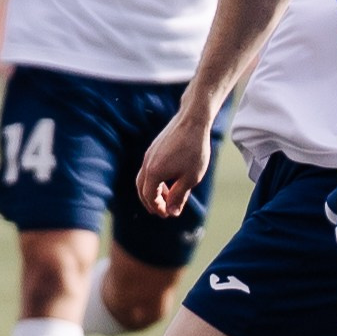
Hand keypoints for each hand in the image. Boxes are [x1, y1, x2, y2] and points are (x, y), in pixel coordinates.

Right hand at [135, 103, 215, 217]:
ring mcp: (149, 154)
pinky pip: (149, 168)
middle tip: (162, 210)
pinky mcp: (154, 147)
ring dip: (153, 190)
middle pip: (142, 189)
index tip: (167, 215)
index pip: (149, 197)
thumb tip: (172, 212)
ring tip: (167, 195)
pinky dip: (155, 178)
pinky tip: (169, 178)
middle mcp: (147, 164)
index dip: (158, 208)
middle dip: (151, 202)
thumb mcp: (190, 177)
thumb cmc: (194, 149)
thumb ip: (179, 196)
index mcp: (154, 173)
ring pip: (144, 178)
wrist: (193, 120)